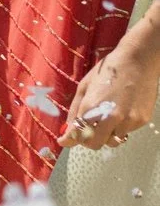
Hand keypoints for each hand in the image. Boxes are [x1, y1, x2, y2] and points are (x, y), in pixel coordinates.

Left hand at [65, 24, 159, 147]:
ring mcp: (128, 120)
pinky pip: (127, 132)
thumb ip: (74, 110)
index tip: (64, 141)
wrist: (138, 61)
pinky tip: (121, 111)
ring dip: (106, 135)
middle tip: (87, 130)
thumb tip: (67, 130)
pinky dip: (120, 127)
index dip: (69, 140)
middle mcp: (109, 117)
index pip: (77, 135)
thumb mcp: (84, 87)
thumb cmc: (108, 71)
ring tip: (105, 120)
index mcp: (91, 107)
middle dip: (87, 140)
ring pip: (113, 141)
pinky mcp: (141, 120)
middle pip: (95, 144)